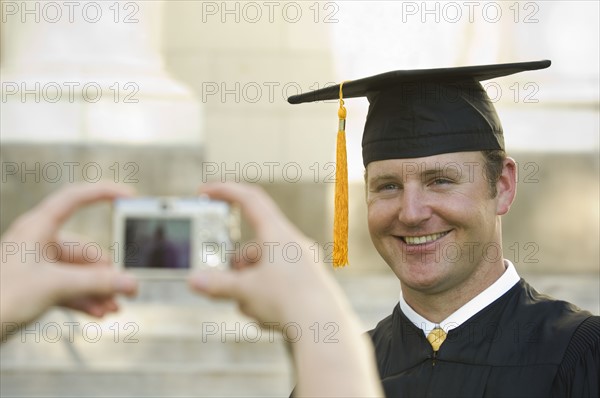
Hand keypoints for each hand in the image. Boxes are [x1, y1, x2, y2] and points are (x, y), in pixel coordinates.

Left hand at [0, 183, 137, 337]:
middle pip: (84, 249)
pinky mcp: (35, 285)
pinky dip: (84, 298)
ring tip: (114, 306)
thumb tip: (131, 283)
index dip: (103, 193)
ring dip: (97, 289)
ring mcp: (37, 264)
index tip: (129, 197)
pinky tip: (99, 312)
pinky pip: (68, 287)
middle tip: (126, 288)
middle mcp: (38, 241)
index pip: (75, 198)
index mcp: (38, 226)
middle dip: (106, 272)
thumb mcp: (56, 286)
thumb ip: (97, 284)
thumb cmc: (2, 298)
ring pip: (78, 272)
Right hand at [188, 182, 382, 396]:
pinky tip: (265, 316)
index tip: (205, 192)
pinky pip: (279, 280)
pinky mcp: (309, 281)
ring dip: (250, 285)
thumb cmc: (288, 302)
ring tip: (249, 307)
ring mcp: (304, 262)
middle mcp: (294, 243)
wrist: (325, 328)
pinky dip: (266, 294)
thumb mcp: (244, 292)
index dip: (225, 191)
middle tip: (226, 280)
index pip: (250, 199)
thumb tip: (194, 280)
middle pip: (253, 244)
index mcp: (278, 234)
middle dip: (236, 265)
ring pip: (265, 266)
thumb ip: (217, 285)